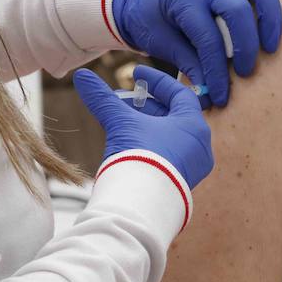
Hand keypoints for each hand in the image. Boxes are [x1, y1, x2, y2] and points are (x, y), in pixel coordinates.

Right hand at [74, 65, 213, 188]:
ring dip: (146, 126)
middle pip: (174, 116)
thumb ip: (103, 99)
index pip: (180, 93)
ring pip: (170, 136)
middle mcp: (199, 146)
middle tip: (123, 100)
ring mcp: (192, 167)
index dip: (156, 81)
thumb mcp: (120, 123)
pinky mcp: (181, 183)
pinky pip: (169, 155)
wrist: (140, 207)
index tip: (137, 74)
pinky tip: (128, 145)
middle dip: (146, 106)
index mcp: (194, 126)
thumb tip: (81, 76)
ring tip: (120, 121)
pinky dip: (151, 144)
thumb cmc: (138, 158)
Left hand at [111, 0, 281, 107]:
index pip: (206, 36)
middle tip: (247, 71)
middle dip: (245, 44)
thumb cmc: (158, 21)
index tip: (221, 96)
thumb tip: (210, 93)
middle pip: (235, 7)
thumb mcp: (163, 43)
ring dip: (270, 16)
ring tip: (272, 46)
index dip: (215, 71)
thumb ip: (188, 64)